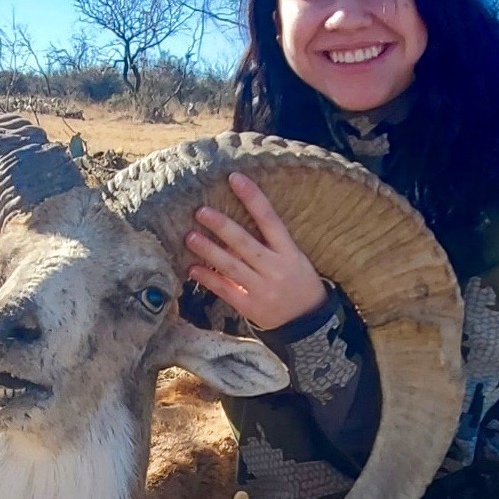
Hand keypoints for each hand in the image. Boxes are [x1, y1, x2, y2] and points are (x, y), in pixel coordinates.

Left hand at [185, 172, 326, 330]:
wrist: (308, 320)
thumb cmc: (297, 280)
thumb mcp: (293, 257)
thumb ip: (269, 242)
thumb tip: (235, 220)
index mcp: (289, 252)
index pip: (270, 219)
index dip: (252, 198)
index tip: (235, 178)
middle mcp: (275, 268)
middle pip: (245, 243)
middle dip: (222, 226)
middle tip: (201, 211)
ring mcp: (262, 288)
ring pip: (231, 266)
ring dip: (209, 250)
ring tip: (190, 236)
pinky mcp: (250, 306)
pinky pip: (225, 290)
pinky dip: (208, 278)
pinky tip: (192, 268)